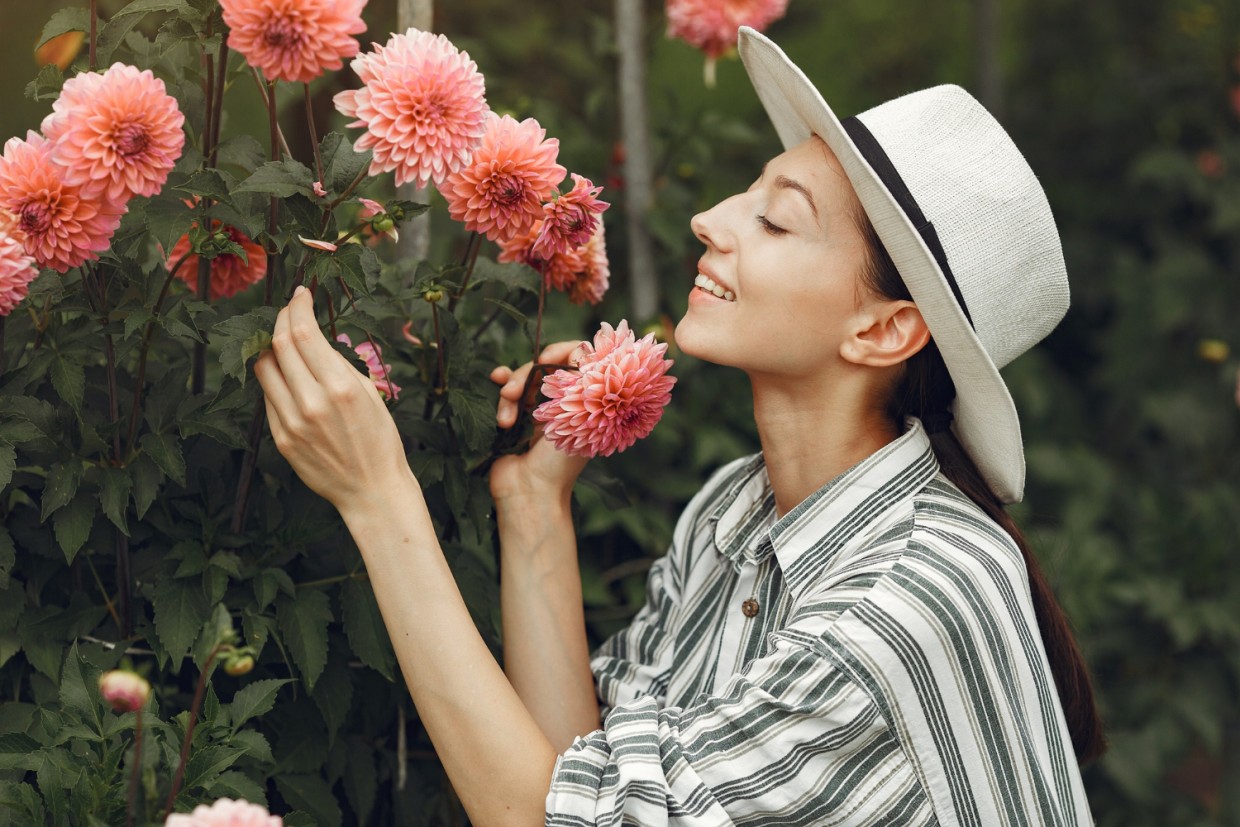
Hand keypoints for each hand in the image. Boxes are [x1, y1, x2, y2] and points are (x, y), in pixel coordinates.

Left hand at [254, 286, 412, 513]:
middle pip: (278, 345)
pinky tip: (289, 377)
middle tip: (288, 310)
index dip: (296, 306)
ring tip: (283, 341)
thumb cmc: (380, 441)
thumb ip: (337, 366)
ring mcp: (291, 423)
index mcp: (339, 388)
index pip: (302, 333)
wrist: (372, 490)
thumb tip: (313, 338)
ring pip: (264, 369)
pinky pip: (269, 398)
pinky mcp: (281, 439)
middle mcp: (310, 403)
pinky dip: (276, 380)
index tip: (300, 294)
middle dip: (280, 319)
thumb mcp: (370, 395)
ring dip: (270, 348)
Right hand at [488, 341, 588, 504]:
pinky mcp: (514, 415)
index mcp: (583, 402)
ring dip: (511, 391)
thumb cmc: (560, 463)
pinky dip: (502, 382)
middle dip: (529, 374)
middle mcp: (563, 401)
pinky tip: (495, 378)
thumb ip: (581, 384)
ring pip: (523, 377)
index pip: (580, 359)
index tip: (549, 360)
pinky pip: (507, 387)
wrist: (530, 493)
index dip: (564, 352)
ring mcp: (537, 407)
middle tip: (518, 394)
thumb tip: (585, 348)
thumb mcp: (578, 421)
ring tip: (505, 419)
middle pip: (546, 365)